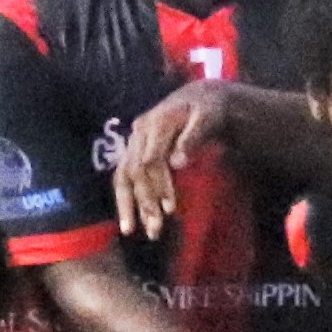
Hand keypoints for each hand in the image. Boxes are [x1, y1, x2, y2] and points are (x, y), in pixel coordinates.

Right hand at [114, 80, 231, 242]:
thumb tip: (178, 162)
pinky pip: (123, 176)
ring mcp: (134, 141)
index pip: (151, 160)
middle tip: (155, 229)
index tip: (170, 209)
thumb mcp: (208, 118)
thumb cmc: (207, 111)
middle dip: (144, 201)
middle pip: (134, 171)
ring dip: (127, 204)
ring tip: (129, 231)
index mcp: (157, 123)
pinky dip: (126, 198)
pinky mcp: (133, 150)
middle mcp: (139, 131)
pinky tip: (131, 221)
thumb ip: (193, 138)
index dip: (159, 185)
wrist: (198, 99)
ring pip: (123, 175)